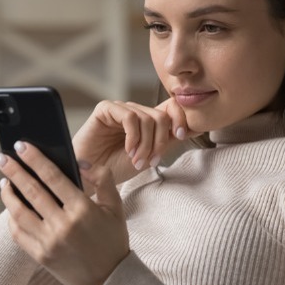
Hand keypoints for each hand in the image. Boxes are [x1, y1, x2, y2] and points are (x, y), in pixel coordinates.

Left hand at [0, 141, 128, 284]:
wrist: (108, 280)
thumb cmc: (112, 240)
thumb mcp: (115, 206)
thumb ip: (102, 178)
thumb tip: (79, 162)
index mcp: (82, 209)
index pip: (52, 177)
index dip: (34, 159)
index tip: (21, 146)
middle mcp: (63, 225)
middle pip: (31, 191)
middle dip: (14, 171)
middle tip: (1, 157)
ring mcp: (49, 242)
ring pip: (19, 212)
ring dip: (8, 194)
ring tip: (4, 180)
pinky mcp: (40, 255)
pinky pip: (18, 233)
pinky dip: (12, 217)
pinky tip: (12, 206)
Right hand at [72, 98, 197, 182]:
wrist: (90, 177)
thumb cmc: (115, 168)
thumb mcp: (149, 155)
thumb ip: (167, 140)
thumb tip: (195, 127)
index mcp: (147, 120)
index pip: (172, 107)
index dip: (181, 118)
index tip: (181, 136)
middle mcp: (135, 111)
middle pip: (161, 116)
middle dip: (160, 141)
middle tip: (151, 161)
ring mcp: (120, 109)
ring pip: (147, 118)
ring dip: (146, 144)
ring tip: (137, 160)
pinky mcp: (105, 109)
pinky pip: (130, 117)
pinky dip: (133, 137)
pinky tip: (128, 150)